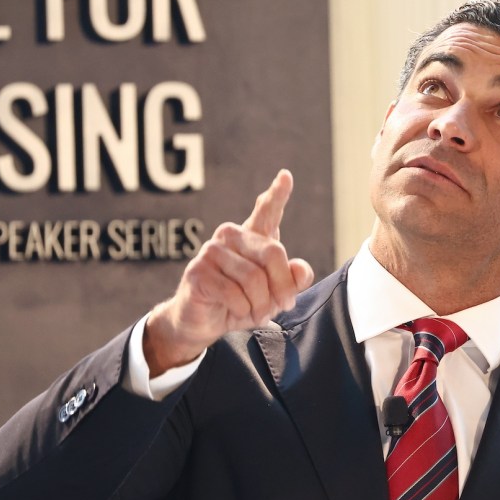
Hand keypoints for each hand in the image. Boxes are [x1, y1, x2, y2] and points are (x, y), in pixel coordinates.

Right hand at [144, 169, 314, 375]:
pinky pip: (234, 293)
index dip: (277, 194)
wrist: (204, 323)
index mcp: (251, 237)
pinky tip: (238, 312)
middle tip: (283, 306)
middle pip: (273, 253)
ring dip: (261, 304)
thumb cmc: (241, 303)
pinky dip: (243, 310)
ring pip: (254, 279)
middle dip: (282, 287)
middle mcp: (231, 236)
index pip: (266, 211)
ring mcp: (212, 251)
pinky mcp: (198, 271)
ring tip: (257, 314)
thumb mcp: (273, 295)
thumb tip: (300, 270)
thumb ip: (292, 280)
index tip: (286, 176)